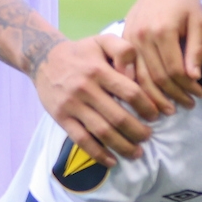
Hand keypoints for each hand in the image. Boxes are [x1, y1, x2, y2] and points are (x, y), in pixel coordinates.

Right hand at [34, 34, 157, 164]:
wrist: (43, 58)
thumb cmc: (81, 51)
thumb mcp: (103, 40)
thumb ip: (124, 50)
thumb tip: (135, 74)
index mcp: (99, 70)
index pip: (130, 92)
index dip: (148, 106)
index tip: (158, 115)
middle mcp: (85, 88)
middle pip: (118, 117)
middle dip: (138, 131)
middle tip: (149, 136)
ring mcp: (72, 105)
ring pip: (101, 132)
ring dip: (122, 146)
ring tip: (137, 152)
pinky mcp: (61, 118)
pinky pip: (81, 140)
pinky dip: (98, 154)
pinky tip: (112, 161)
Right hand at [123, 0, 201, 109]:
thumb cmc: (186, 5)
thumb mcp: (199, 22)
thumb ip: (196, 50)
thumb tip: (194, 78)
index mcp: (162, 30)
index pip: (174, 69)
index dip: (187, 86)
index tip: (199, 95)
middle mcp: (141, 36)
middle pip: (156, 76)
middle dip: (173, 95)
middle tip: (188, 106)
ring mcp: (129, 39)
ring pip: (140, 77)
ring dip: (154, 97)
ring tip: (169, 110)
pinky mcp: (122, 42)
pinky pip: (129, 70)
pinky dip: (138, 87)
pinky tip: (149, 99)